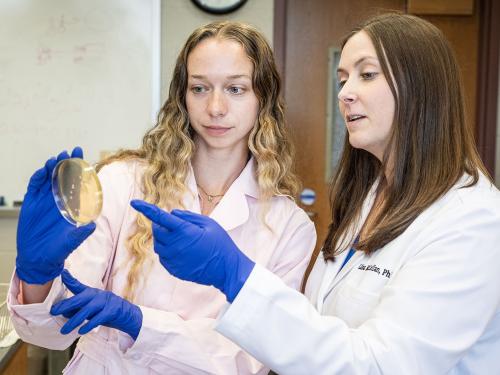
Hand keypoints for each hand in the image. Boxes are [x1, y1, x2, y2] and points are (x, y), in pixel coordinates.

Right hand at [16, 148, 95, 283]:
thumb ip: (81, 232)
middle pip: (64, 176)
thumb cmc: (58, 249)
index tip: (84, 158)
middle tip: (72, 151)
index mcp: (72, 204)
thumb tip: (92, 225)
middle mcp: (59, 199)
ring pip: (49, 178)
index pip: (78, 183)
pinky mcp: (31, 202)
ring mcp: (45, 199)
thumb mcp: (71, 240)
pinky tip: (42, 172)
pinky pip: (34, 186)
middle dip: (68, 162)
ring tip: (56, 159)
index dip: (81, 170)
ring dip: (52, 167)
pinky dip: (38, 178)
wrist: (38, 257)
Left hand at [50, 270, 142, 339]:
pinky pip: (98, 318)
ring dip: (74, 321)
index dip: (69, 280)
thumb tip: (63, 312)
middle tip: (54, 311)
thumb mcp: (92, 308)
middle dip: (66, 305)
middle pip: (80, 299)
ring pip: (87, 311)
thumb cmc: (107, 311)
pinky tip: (81, 331)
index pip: (78, 285)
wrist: (128, 314)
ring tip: (64, 330)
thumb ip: (79, 309)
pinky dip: (89, 325)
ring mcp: (106, 302)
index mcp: (92, 292)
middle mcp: (98, 295)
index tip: (61, 273)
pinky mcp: (112, 311)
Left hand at [130, 200, 254, 301]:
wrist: (225, 269)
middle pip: (156, 231)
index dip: (145, 208)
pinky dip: (168, 251)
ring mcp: (173, 259)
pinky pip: (163, 257)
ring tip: (181, 239)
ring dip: (164, 238)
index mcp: (184, 231)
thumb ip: (188, 216)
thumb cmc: (220, 244)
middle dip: (161, 224)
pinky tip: (183, 251)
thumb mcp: (208, 224)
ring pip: (158, 245)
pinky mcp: (173, 269)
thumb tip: (172, 214)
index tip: (134, 202)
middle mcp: (175, 245)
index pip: (159, 217)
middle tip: (174, 225)